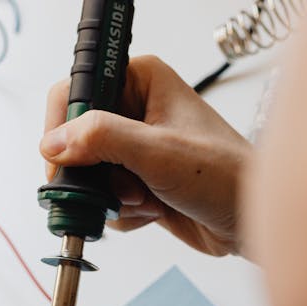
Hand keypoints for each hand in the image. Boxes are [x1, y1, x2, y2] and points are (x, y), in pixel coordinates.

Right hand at [41, 55, 250, 256]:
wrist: (252, 222)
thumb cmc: (227, 176)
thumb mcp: (159, 152)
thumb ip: (102, 139)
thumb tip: (53, 144)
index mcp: (141, 81)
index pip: (76, 92)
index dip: (62, 128)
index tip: (64, 162)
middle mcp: (136, 111)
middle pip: (76, 140)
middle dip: (95, 174)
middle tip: (121, 186)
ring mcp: (137, 151)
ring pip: (90, 177)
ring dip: (114, 197)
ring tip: (149, 198)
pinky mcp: (139, 184)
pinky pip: (106, 201)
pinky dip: (125, 213)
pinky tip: (156, 210)